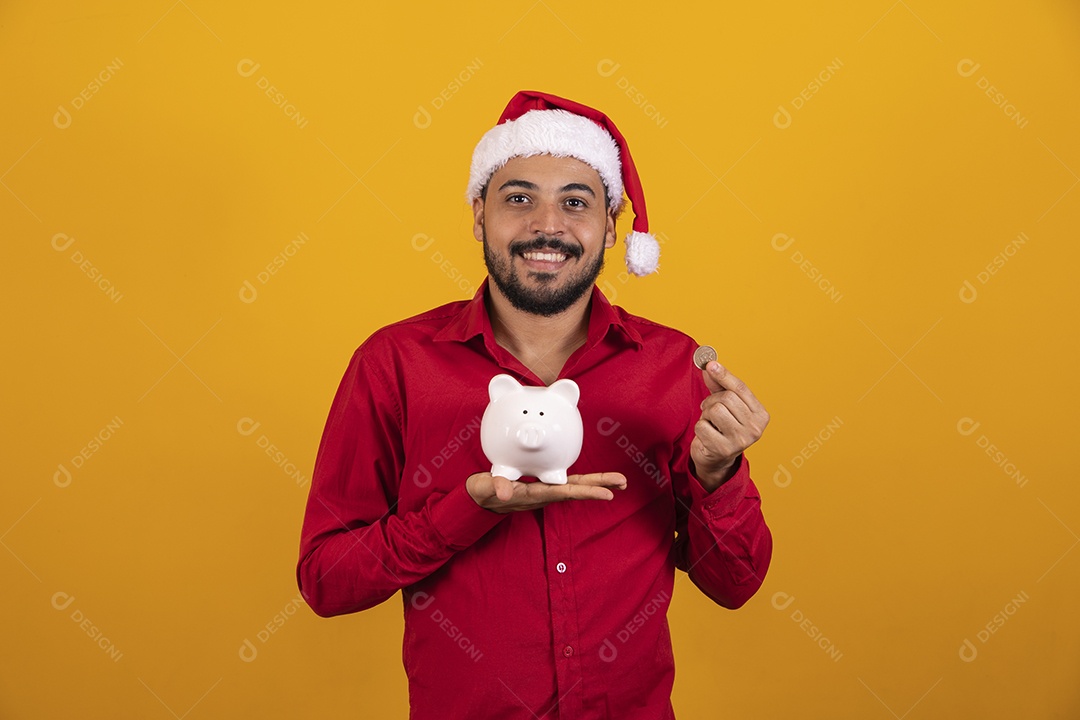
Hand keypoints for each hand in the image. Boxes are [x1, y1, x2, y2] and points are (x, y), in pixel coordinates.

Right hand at [466, 471, 626, 513]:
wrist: (481, 498)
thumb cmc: (484, 491)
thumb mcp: (486, 487)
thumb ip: (495, 487)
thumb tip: (506, 492)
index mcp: (534, 494)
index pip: (565, 493)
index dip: (586, 493)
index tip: (608, 494)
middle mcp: (544, 494)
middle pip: (577, 489)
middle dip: (600, 486)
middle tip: (623, 483)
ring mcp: (545, 491)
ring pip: (575, 486)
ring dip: (597, 483)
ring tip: (619, 481)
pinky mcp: (544, 485)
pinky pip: (568, 482)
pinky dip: (584, 481)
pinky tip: (596, 478)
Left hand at [691, 361, 768, 490]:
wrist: (716, 458)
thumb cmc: (722, 427)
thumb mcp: (724, 405)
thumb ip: (719, 385)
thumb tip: (709, 366)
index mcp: (761, 415)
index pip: (741, 388)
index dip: (724, 374)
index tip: (710, 364)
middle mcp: (755, 428)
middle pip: (726, 398)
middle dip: (712, 401)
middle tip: (709, 409)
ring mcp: (741, 440)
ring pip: (714, 410)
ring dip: (706, 415)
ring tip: (710, 423)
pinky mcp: (723, 450)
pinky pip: (702, 426)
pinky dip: (700, 428)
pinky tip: (707, 435)